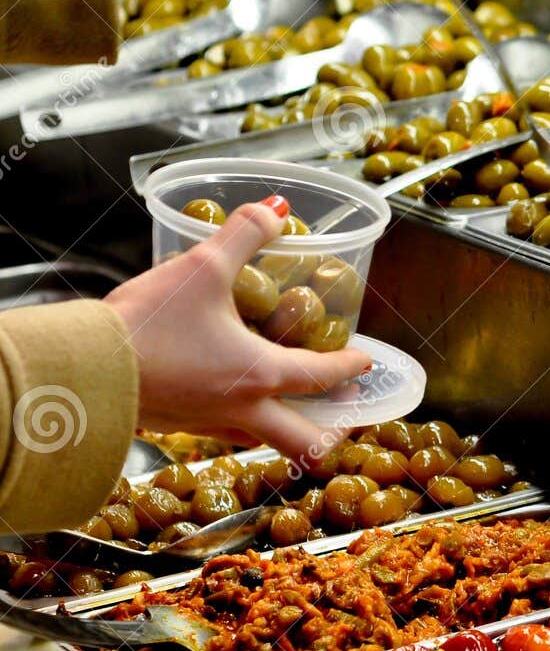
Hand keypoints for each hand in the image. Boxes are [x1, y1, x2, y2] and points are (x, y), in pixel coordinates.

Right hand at [104, 200, 370, 459]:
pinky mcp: (176, 425)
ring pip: (262, 439)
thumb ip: (245, 234)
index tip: (366, 361)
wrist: (82, 369)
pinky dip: (242, 418)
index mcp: (261, 376)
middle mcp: (241, 410)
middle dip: (329, 433)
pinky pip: (223, 430)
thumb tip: (277, 208)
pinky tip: (231, 393)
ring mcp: (206, 424)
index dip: (351, 366)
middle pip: (303, 442)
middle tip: (342, 413)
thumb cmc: (148, 324)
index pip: (323, 377)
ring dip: (286, 426)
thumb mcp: (202, 267)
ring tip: (293, 403)